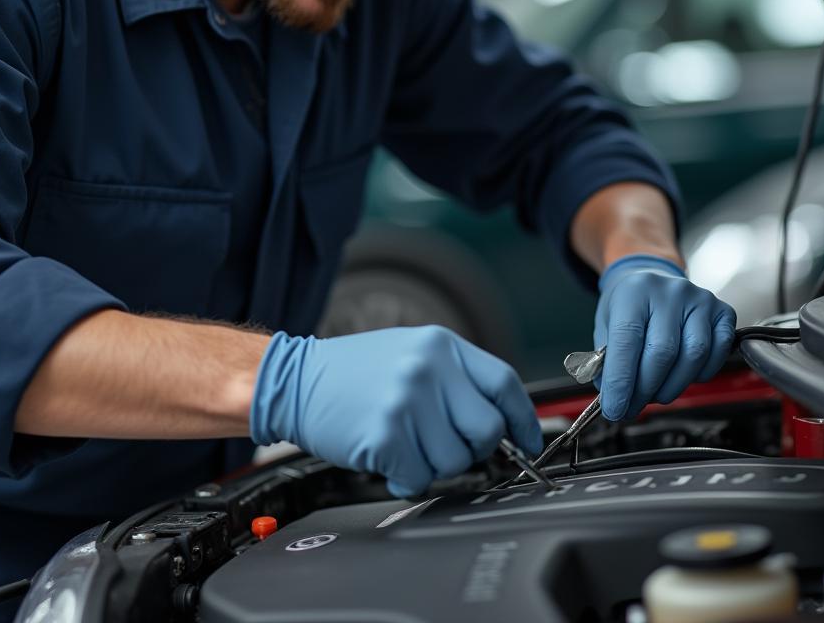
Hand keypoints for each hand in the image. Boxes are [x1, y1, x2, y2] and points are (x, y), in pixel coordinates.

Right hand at [250, 325, 541, 498]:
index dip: (523, 419)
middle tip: (447, 447)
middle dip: (474, 449)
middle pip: (487, 429)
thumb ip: (456, 379)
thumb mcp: (411, 354)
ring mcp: (408, 402)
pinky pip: (419, 478)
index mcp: (442, 345)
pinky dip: (405, 478)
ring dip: (433, 466)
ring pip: (455, 460)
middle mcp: (429, 369)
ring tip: (405, 445)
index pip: (504, 384)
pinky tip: (386, 457)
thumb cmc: (355, 372)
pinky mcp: (386, 435)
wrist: (295, 379)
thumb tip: (500, 420)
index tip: (528, 442)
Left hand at [594, 254, 735, 419]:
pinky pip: (716, 353)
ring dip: (672, 387)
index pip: (627, 340)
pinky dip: (700, 375)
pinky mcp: (721, 311)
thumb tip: (611, 395)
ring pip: (693, 356)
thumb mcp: (606, 322)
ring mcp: (699, 299)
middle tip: (631, 408)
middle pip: (662, 352)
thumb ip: (606, 358)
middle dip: (645, 390)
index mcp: (634, 291)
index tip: (614, 408)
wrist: (652, 275)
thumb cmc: (629, 303)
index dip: (620, 380)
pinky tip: (681, 376)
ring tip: (655, 395)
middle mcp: (669, 292)